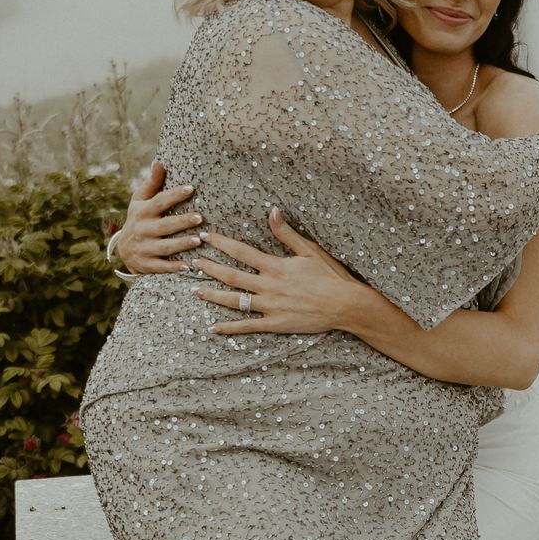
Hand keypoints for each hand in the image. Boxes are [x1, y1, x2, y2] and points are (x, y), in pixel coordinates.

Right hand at [112, 160, 202, 273]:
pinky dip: (174, 267)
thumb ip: (152, 183)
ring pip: (164, 247)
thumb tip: (159, 161)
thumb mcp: (140, 200)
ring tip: (198, 240)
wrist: (124, 250)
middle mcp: (142, 230)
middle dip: (181, 222)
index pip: (159, 202)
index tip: (191, 188)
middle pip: (164, 226)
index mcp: (143, 212)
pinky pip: (161, 267)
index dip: (174, 195)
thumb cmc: (139, 219)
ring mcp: (144, 248)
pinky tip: (188, 265)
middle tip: (200, 217)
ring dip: (181, 244)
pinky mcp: (147, 265)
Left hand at [196, 211, 389, 336]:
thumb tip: (272, 211)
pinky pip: (247, 326)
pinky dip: (229, 328)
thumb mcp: (310, 250)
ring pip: (235, 301)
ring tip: (196, 291)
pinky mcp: (275, 324)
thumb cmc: (331, 276)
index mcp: (275, 266)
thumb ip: (286, 233)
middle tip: (193, 263)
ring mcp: (270, 307)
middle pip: (232, 276)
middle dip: (210, 268)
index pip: (242, 252)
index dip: (222, 244)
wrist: (345, 304)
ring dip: (213, 295)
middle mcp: (269, 286)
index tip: (206, 237)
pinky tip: (213, 328)